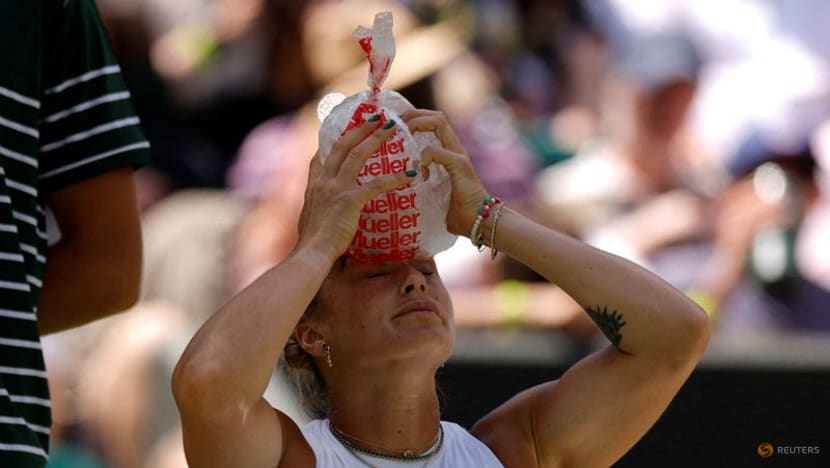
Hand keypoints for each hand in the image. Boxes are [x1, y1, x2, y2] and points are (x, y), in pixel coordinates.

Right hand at [297, 119, 415, 259]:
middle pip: (341, 146)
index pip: (320, 157)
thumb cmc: (313, 246)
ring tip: (391, 126)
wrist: (311, 255)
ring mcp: (335, 189)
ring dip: (375, 138)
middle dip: (359, 128)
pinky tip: (410, 174)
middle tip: (376, 116)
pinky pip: (376, 185)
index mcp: (314, 187)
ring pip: (357, 155)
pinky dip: (394, 178)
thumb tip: (324, 215)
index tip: (344, 131)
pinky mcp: (349, 201)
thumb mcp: (310, 222)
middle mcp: (323, 182)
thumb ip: (319, 212)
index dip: (332, 141)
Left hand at [402, 110, 489, 236]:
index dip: (415, 118)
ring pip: (438, 122)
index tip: (396, 127)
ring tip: (405, 137)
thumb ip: (422, 185)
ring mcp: (458, 154)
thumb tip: (401, 190)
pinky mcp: (460, 164)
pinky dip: (423, 158)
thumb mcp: (433, 194)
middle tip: (397, 126)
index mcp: (449, 153)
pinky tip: (421, 175)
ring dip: (417, 124)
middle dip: (413, 115)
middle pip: (436, 116)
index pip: (434, 122)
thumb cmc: (457, 214)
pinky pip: (436, 150)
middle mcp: (455, 149)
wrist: (479, 223)